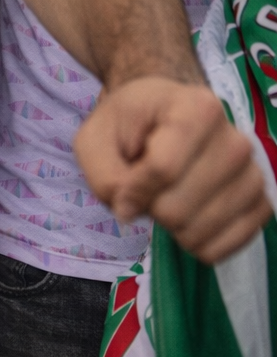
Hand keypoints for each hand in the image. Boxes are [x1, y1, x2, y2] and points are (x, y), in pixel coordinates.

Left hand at [75, 77, 270, 262]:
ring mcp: (253, 176)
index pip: (163, 169)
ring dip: (169, 226)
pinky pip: (220, 249)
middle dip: (150, 205)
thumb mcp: (97, 139)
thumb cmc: (130, 126)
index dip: (132, 189)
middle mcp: (236, 141)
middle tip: (148, 183)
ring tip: (168, 194)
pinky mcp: (260, 207)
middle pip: (178, 207)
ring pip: (198, 231)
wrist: (163, 119)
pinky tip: (187, 215)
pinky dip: (193, 243)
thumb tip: (129, 212)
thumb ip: (105, 176)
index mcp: (198, 108)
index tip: (120, 183)